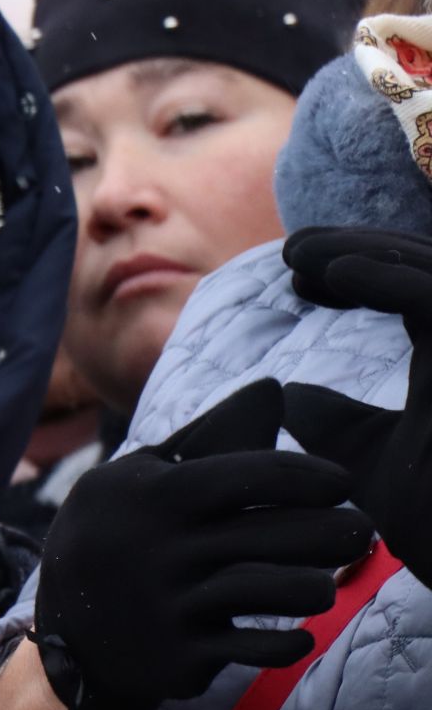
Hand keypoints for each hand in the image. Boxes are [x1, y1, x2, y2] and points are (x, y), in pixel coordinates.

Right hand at [32, 378, 373, 709]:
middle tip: (359, 534)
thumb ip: (207, 439)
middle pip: (271, 534)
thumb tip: (271, 390)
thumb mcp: (138, 479)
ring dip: (311, 588)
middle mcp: (161, 550)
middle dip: (330, 533)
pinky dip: (286, 642)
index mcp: (154, 498)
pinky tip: (300, 632)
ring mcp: (169, 606)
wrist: (64, 630)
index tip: (340, 483)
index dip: (305, 477)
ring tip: (323, 585)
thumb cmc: (115, 536)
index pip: (247, 477)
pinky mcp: (177, 656)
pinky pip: (251, 649)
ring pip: (267, 591)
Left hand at [282, 226, 431, 582]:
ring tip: (298, 255)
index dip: (360, 271)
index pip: (415, 288)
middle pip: (424, 266)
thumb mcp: (367, 462)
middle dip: (359, 247)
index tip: (298, 280)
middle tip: (292, 251)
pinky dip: (389, 276)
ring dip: (364, 250)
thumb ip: (335, 424)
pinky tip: (332, 272)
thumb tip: (291, 396)